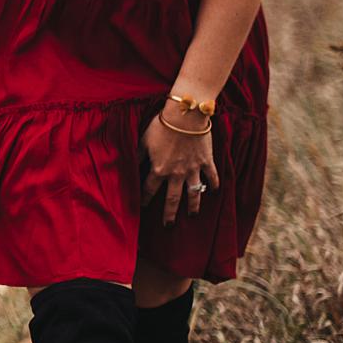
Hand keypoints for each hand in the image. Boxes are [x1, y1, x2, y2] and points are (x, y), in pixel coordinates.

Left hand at [140, 109, 218, 225]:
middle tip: (168, 225)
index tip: (141, 208)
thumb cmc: (161, 126)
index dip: (144, 199)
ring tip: (193, 215)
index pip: (149, 189)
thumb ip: (137, 155)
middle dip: (170, 214)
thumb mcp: (143, 141)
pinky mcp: (206, 161)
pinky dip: (214, 184)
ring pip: (194, 193)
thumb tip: (127, 165)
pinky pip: (212, 176)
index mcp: (159, 169)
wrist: (185, 116)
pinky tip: (215, 192)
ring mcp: (193, 169)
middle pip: (172, 199)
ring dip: (193, 206)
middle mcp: (176, 174)